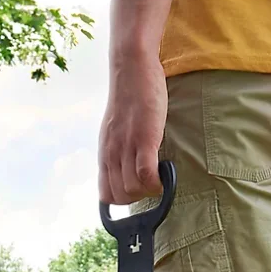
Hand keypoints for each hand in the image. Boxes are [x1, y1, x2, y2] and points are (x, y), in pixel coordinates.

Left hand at [98, 58, 167, 204]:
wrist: (131, 69)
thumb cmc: (128, 100)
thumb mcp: (115, 132)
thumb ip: (117, 152)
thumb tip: (126, 171)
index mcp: (104, 155)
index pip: (106, 196)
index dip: (122, 201)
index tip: (137, 192)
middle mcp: (111, 155)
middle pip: (121, 197)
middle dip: (139, 198)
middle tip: (153, 183)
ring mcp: (126, 147)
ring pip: (133, 189)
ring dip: (150, 190)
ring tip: (160, 176)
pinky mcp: (144, 138)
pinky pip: (146, 173)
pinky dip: (157, 181)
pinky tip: (166, 172)